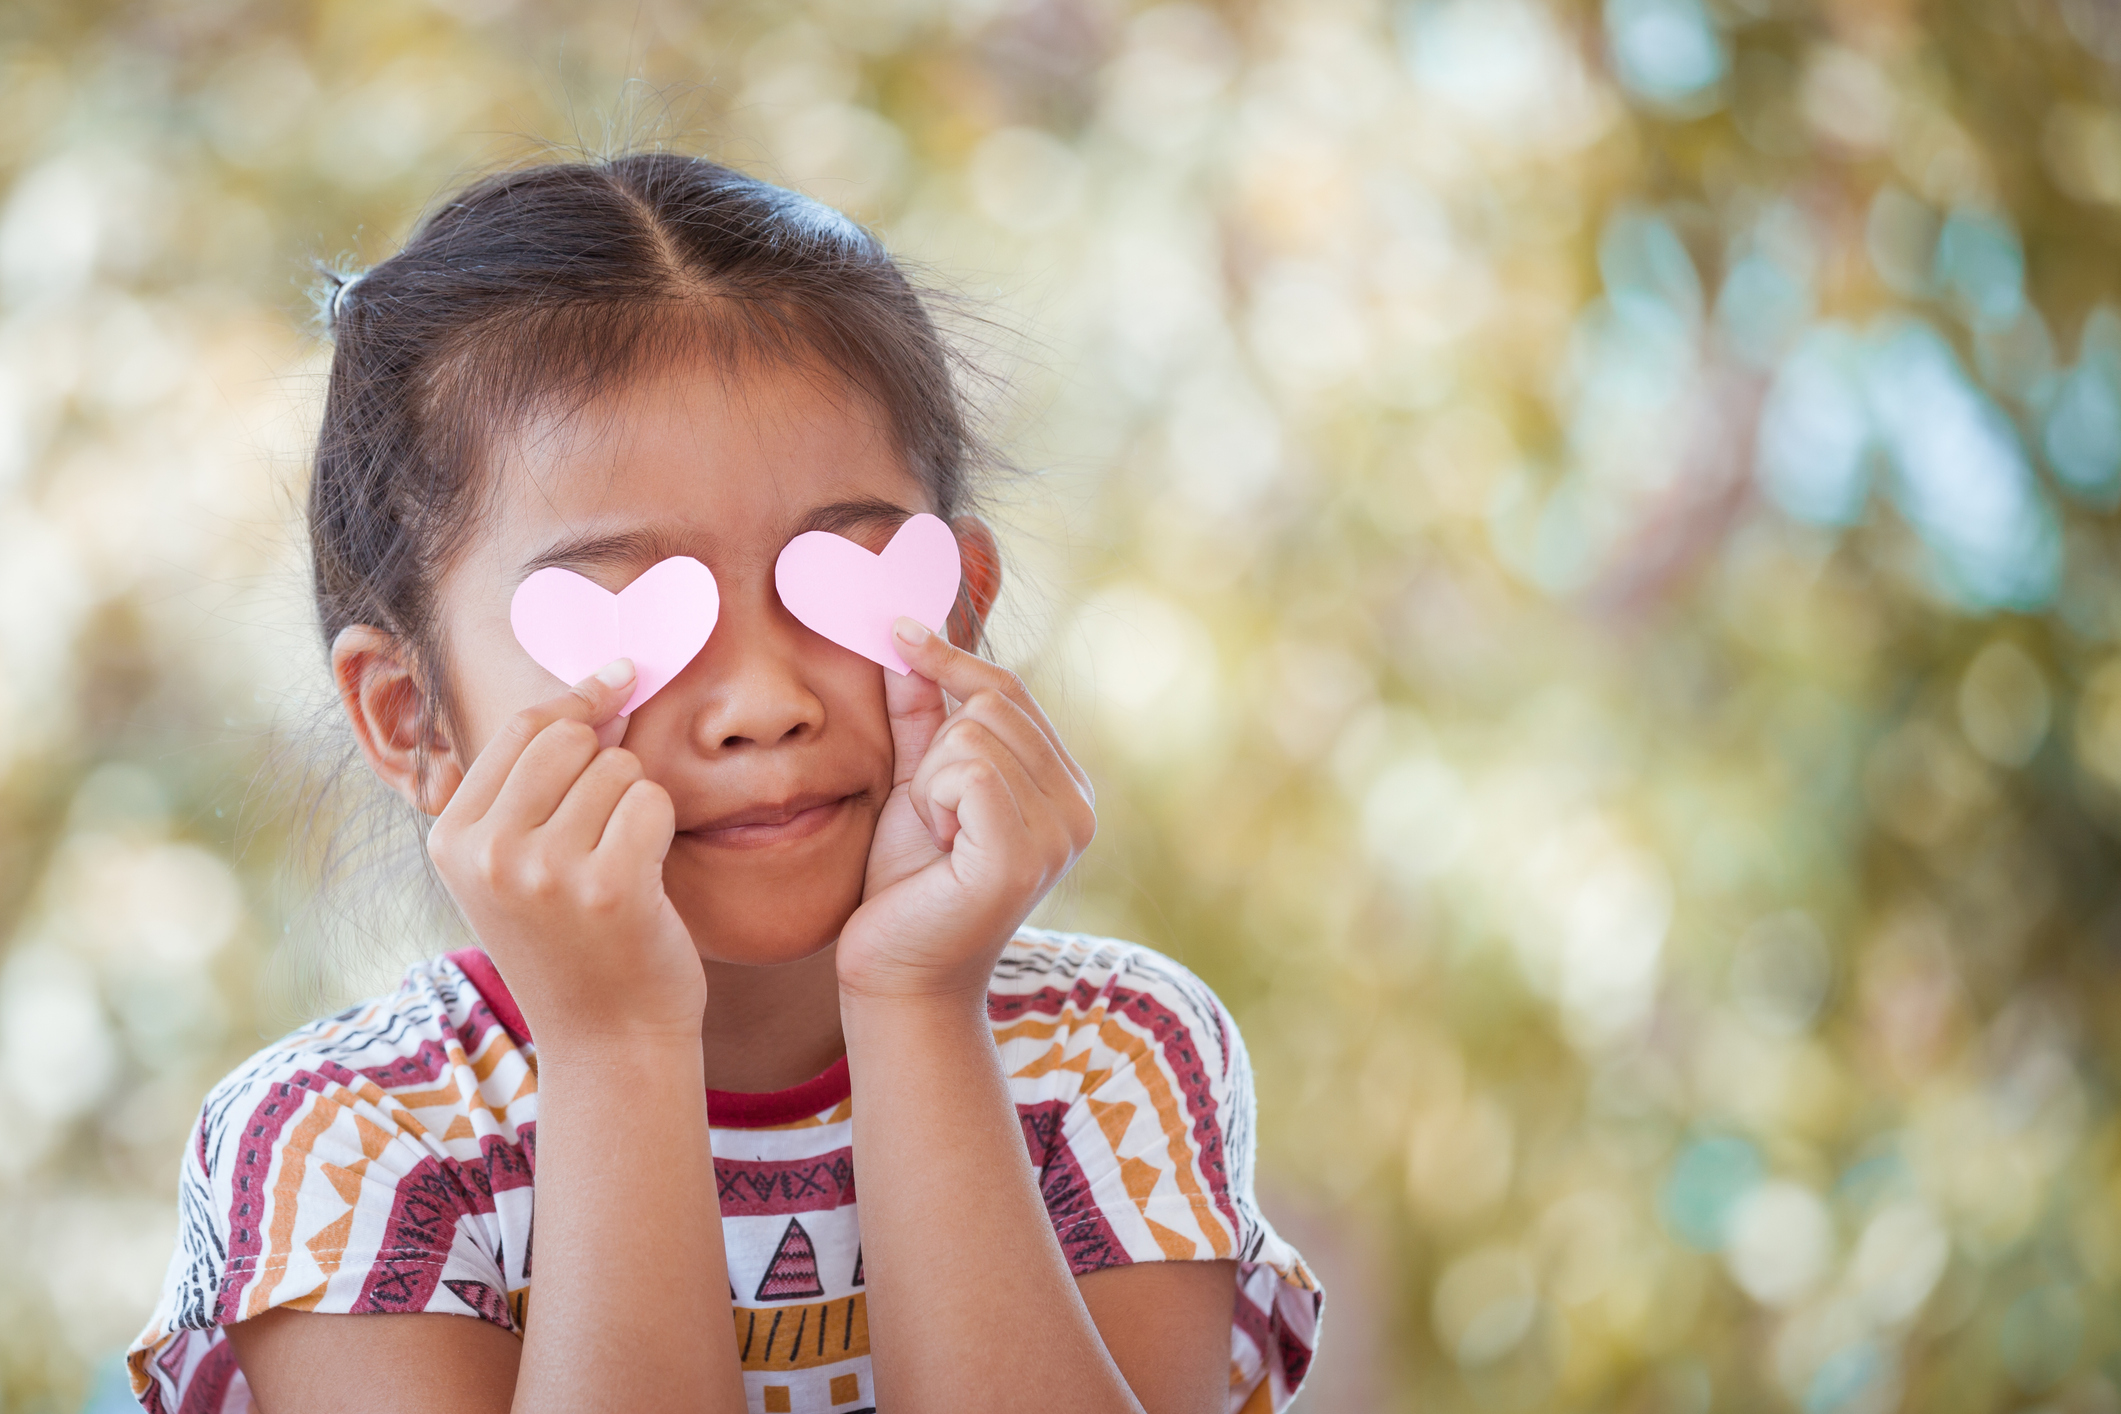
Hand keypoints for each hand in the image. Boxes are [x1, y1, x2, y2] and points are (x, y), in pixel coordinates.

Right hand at [426, 660, 704, 1049]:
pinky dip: (660, 831)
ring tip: (618, 866)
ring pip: (618, 769)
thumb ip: (536, 781)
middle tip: (610, 823)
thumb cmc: (574, 941)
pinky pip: (652, 802)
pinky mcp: (607, 887)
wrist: (607, 1039)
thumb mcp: (517, 864)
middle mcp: (487, 852)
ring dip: (635, 805)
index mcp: (451, 838)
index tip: (617, 682)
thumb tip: (608, 681)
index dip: (578, 700)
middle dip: (607, 762)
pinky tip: (643, 880)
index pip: (521, 727)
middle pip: (570, 738)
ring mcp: (544, 871)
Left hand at [840, 620, 1096, 1001]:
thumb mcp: (918, 784)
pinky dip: (934, 802)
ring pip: (973, 734)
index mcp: (1064, 788)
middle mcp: (1078, 808)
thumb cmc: (909, 885)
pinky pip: (969, 771)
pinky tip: (942, 849)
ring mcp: (1060, 833)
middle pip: (989, 705)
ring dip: (931, 784)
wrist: (898, 974)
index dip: (951, 656)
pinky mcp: (1024, 854)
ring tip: (941, 840)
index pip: (1010, 691)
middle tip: (935, 818)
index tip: (900, 629)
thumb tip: (904, 639)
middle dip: (937, 752)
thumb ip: (920, 717)